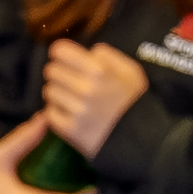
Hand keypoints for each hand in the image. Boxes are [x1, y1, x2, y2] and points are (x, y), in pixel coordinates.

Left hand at [40, 41, 150, 159]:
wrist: (143, 142)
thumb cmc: (137, 104)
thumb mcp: (132, 72)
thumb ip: (110, 56)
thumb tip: (89, 52)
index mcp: (99, 70)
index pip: (60, 51)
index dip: (60, 53)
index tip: (63, 58)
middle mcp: (85, 88)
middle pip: (51, 71)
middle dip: (59, 73)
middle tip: (69, 80)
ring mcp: (77, 110)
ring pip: (49, 91)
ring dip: (58, 93)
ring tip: (72, 98)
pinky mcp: (71, 130)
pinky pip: (50, 113)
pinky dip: (57, 112)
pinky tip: (70, 113)